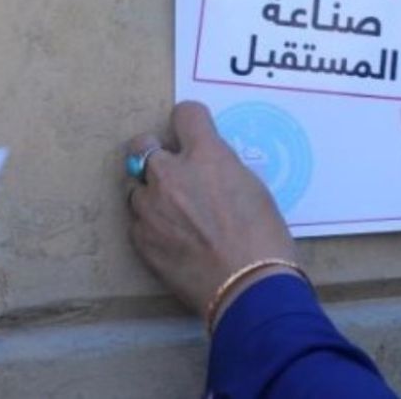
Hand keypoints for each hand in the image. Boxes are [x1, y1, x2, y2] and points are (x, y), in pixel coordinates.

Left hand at [126, 102, 297, 320]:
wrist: (248, 286)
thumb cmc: (263, 236)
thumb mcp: (252, 186)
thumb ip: (221, 168)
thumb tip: (206, 168)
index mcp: (206, 155)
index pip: (185, 114)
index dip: (191, 122)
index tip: (194, 132)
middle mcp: (171, 174)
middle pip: (142, 144)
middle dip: (154, 151)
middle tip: (171, 168)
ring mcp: (151, 206)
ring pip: (136, 186)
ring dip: (152, 194)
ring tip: (175, 214)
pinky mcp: (140, 238)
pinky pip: (138, 221)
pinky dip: (152, 225)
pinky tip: (174, 240)